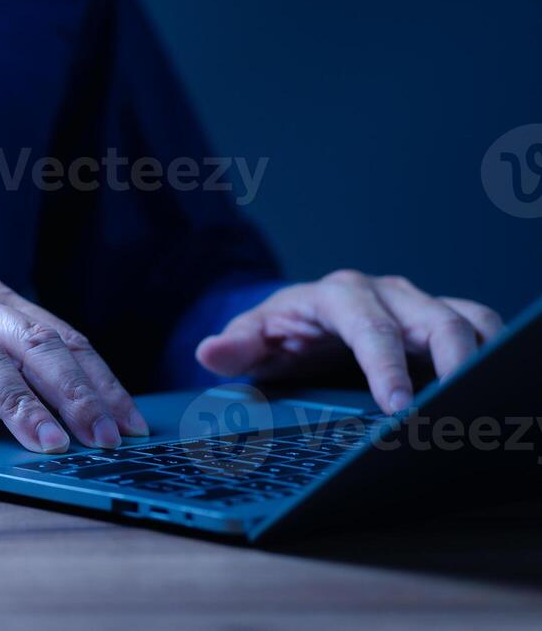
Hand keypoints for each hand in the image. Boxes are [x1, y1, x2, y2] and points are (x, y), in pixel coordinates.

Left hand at [196, 270, 502, 413]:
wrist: (299, 317)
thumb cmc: (278, 330)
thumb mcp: (251, 338)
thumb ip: (234, 347)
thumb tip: (209, 352)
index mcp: (338, 295)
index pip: (371, 329)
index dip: (386, 366)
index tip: (398, 404)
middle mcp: (387, 293)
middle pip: (435, 320)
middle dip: (453, 360)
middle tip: (458, 406)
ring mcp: (418, 304)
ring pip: (468, 319)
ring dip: (483, 355)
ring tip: (484, 398)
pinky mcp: (441, 318)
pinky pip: (478, 328)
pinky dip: (490, 354)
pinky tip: (487, 390)